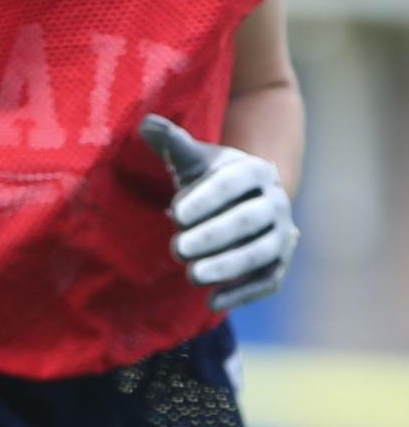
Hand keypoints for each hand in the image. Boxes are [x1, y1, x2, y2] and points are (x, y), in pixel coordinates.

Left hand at [138, 114, 299, 311]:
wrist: (247, 202)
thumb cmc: (211, 182)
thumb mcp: (194, 161)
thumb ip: (173, 143)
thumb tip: (146, 123)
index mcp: (256, 171)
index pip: (233, 183)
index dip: (205, 198)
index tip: (174, 211)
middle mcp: (276, 202)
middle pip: (248, 220)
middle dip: (212, 236)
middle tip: (176, 248)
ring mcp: (281, 235)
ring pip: (259, 253)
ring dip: (227, 266)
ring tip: (191, 276)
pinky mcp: (278, 265)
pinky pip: (266, 282)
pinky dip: (242, 294)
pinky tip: (211, 303)